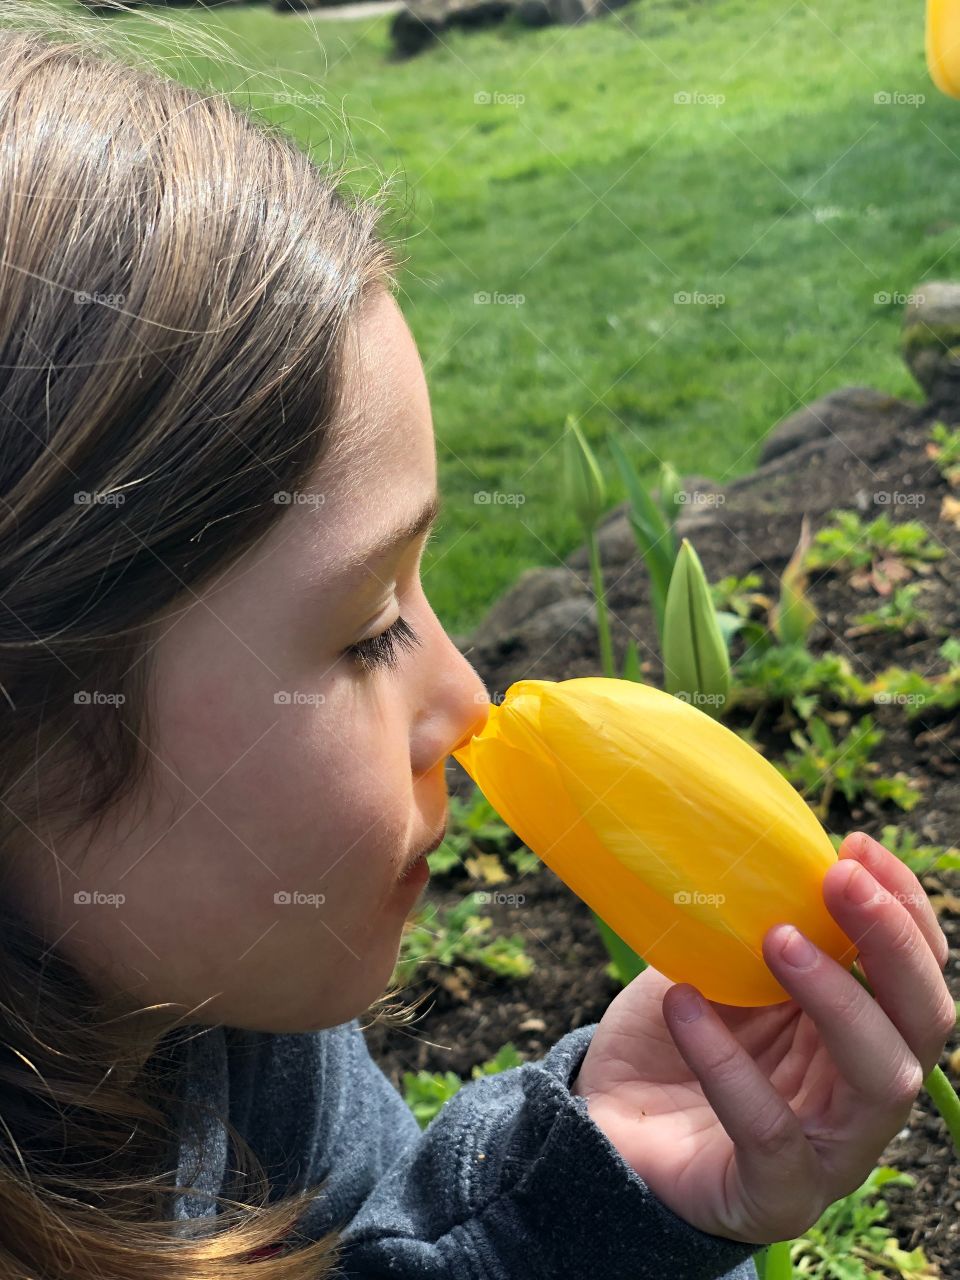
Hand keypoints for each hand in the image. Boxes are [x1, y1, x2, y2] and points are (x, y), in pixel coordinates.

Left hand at [570, 831, 954, 1244]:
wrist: (607, 1124)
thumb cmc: (676, 1037)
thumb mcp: (721, 966)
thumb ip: (756, 923)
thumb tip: (767, 843)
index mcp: (861, 1030)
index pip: (917, 970)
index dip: (903, 906)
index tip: (857, 846)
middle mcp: (863, 1092)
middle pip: (923, 1022)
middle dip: (891, 943)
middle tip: (837, 879)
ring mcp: (830, 1151)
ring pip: (879, 1079)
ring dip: (837, 999)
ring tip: (777, 938)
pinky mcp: (774, 1193)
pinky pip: (769, 1130)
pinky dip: (727, 1064)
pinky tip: (684, 1003)